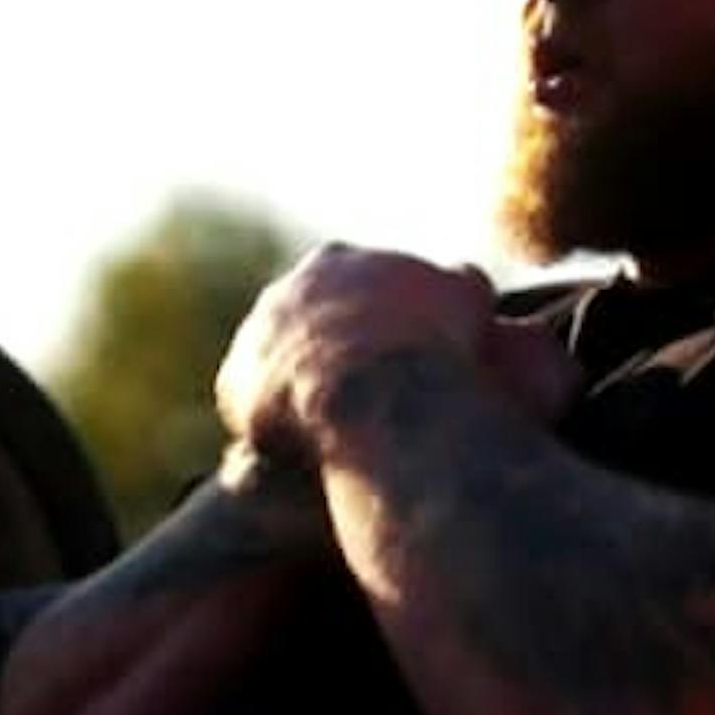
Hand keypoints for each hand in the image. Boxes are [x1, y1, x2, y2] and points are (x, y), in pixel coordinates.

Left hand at [214, 244, 576, 465]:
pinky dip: (276, 425)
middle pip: (309, 320)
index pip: (356, 287)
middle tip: (362, 396)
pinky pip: (255, 407)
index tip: (398, 356)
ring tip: (331, 430)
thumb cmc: (442, 349)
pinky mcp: (237, 383)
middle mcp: (289, 289)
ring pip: (280, 361)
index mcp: (342, 261)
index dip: (381, 322)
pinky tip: (305, 453)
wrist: (383, 393)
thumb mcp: (471, 304)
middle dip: (332, 350)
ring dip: (300, 387)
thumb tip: (477, 283)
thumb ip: (467, 289)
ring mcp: (258, 335)